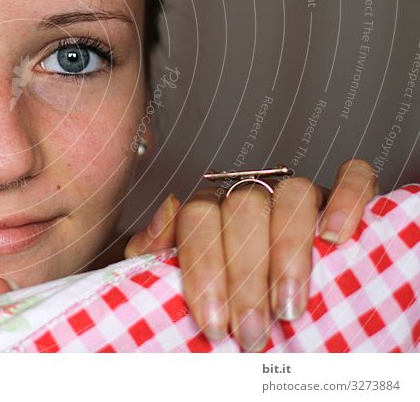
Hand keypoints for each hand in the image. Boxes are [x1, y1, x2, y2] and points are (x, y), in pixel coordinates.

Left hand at [124, 157, 377, 351]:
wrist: (267, 303)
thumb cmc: (222, 291)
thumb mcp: (178, 275)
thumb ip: (157, 250)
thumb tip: (163, 220)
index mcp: (209, 206)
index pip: (198, 217)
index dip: (204, 270)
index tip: (214, 324)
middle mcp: (251, 192)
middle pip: (243, 209)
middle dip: (245, 278)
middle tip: (252, 331)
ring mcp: (296, 191)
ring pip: (293, 195)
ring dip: (289, 251)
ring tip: (289, 307)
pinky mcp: (343, 193)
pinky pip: (352, 177)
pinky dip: (348, 199)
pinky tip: (335, 237)